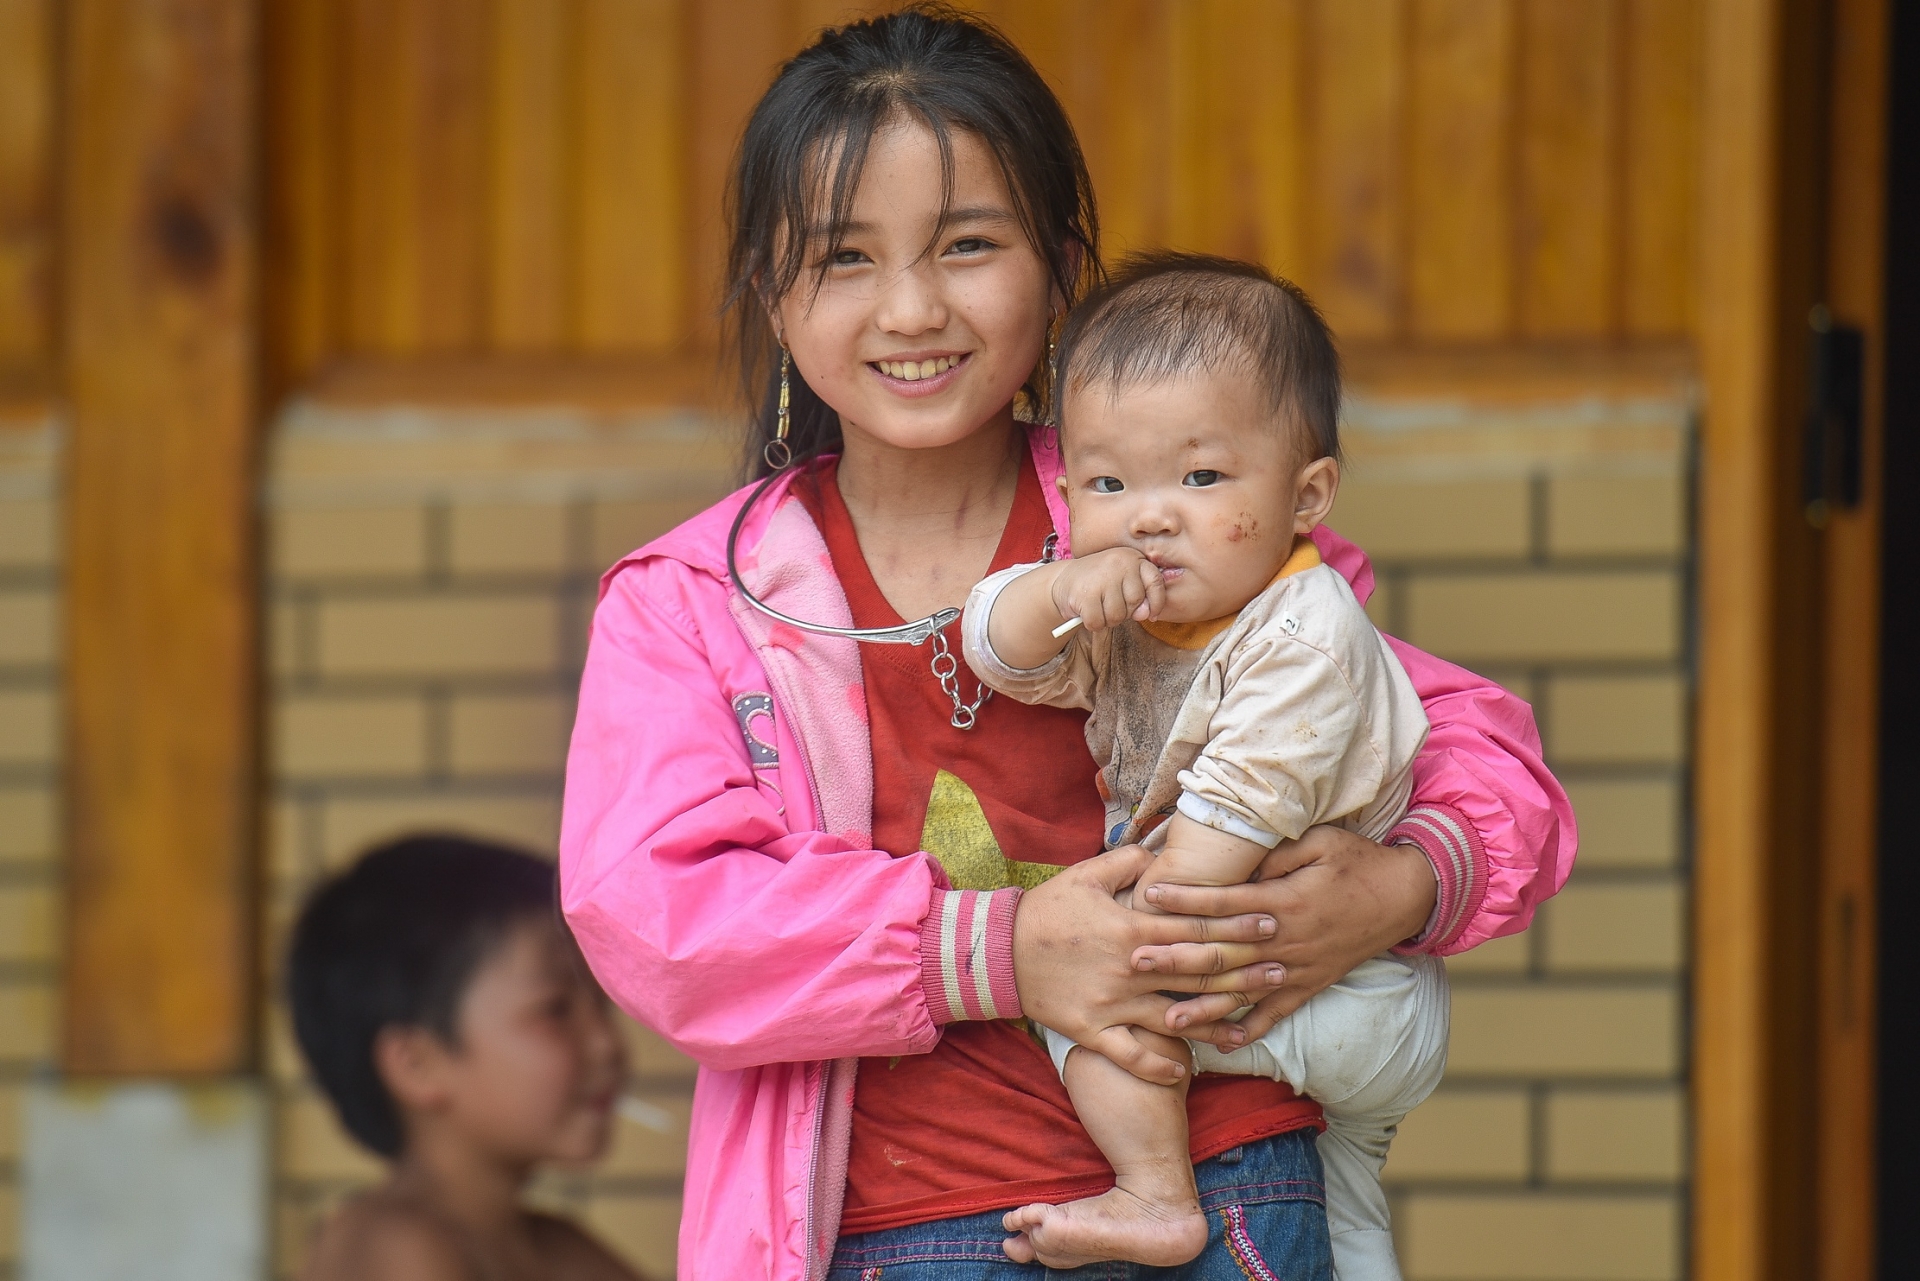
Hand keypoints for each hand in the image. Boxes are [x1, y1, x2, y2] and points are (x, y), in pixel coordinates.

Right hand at [1011, 845, 1286, 1083]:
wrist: (996, 954)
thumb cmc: (1045, 911)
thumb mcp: (1085, 876)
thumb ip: (1129, 862)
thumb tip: (1163, 848)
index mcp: (1132, 928)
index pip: (1196, 925)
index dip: (1237, 923)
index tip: (1270, 922)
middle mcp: (1130, 969)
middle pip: (1198, 972)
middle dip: (1244, 970)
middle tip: (1281, 969)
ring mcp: (1113, 1004)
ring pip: (1175, 1017)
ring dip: (1215, 1021)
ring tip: (1249, 1025)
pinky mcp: (1093, 1031)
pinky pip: (1131, 1055)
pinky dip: (1158, 1064)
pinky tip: (1184, 1071)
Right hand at [1049, 547, 1165, 632]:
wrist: (1064, 580)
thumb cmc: (1099, 584)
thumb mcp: (1123, 583)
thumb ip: (1139, 596)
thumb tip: (1146, 614)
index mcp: (1133, 557)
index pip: (1156, 582)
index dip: (1157, 602)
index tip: (1152, 614)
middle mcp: (1119, 562)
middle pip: (1135, 602)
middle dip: (1125, 611)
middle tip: (1110, 603)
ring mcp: (1102, 577)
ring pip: (1117, 616)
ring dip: (1107, 619)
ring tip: (1098, 606)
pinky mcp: (1086, 593)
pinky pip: (1098, 622)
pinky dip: (1092, 623)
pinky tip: (1086, 611)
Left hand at [1129, 826, 1437, 1041]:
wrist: (1404, 896)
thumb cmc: (1356, 861)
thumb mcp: (1319, 842)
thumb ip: (1275, 853)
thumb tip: (1236, 860)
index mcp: (1285, 901)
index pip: (1225, 902)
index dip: (1187, 900)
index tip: (1149, 897)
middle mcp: (1287, 940)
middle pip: (1224, 952)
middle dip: (1177, 957)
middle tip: (1136, 962)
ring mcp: (1297, 968)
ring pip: (1242, 991)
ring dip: (1202, 1005)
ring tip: (1164, 1018)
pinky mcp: (1309, 985)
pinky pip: (1275, 1014)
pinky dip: (1248, 1031)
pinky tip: (1218, 1044)